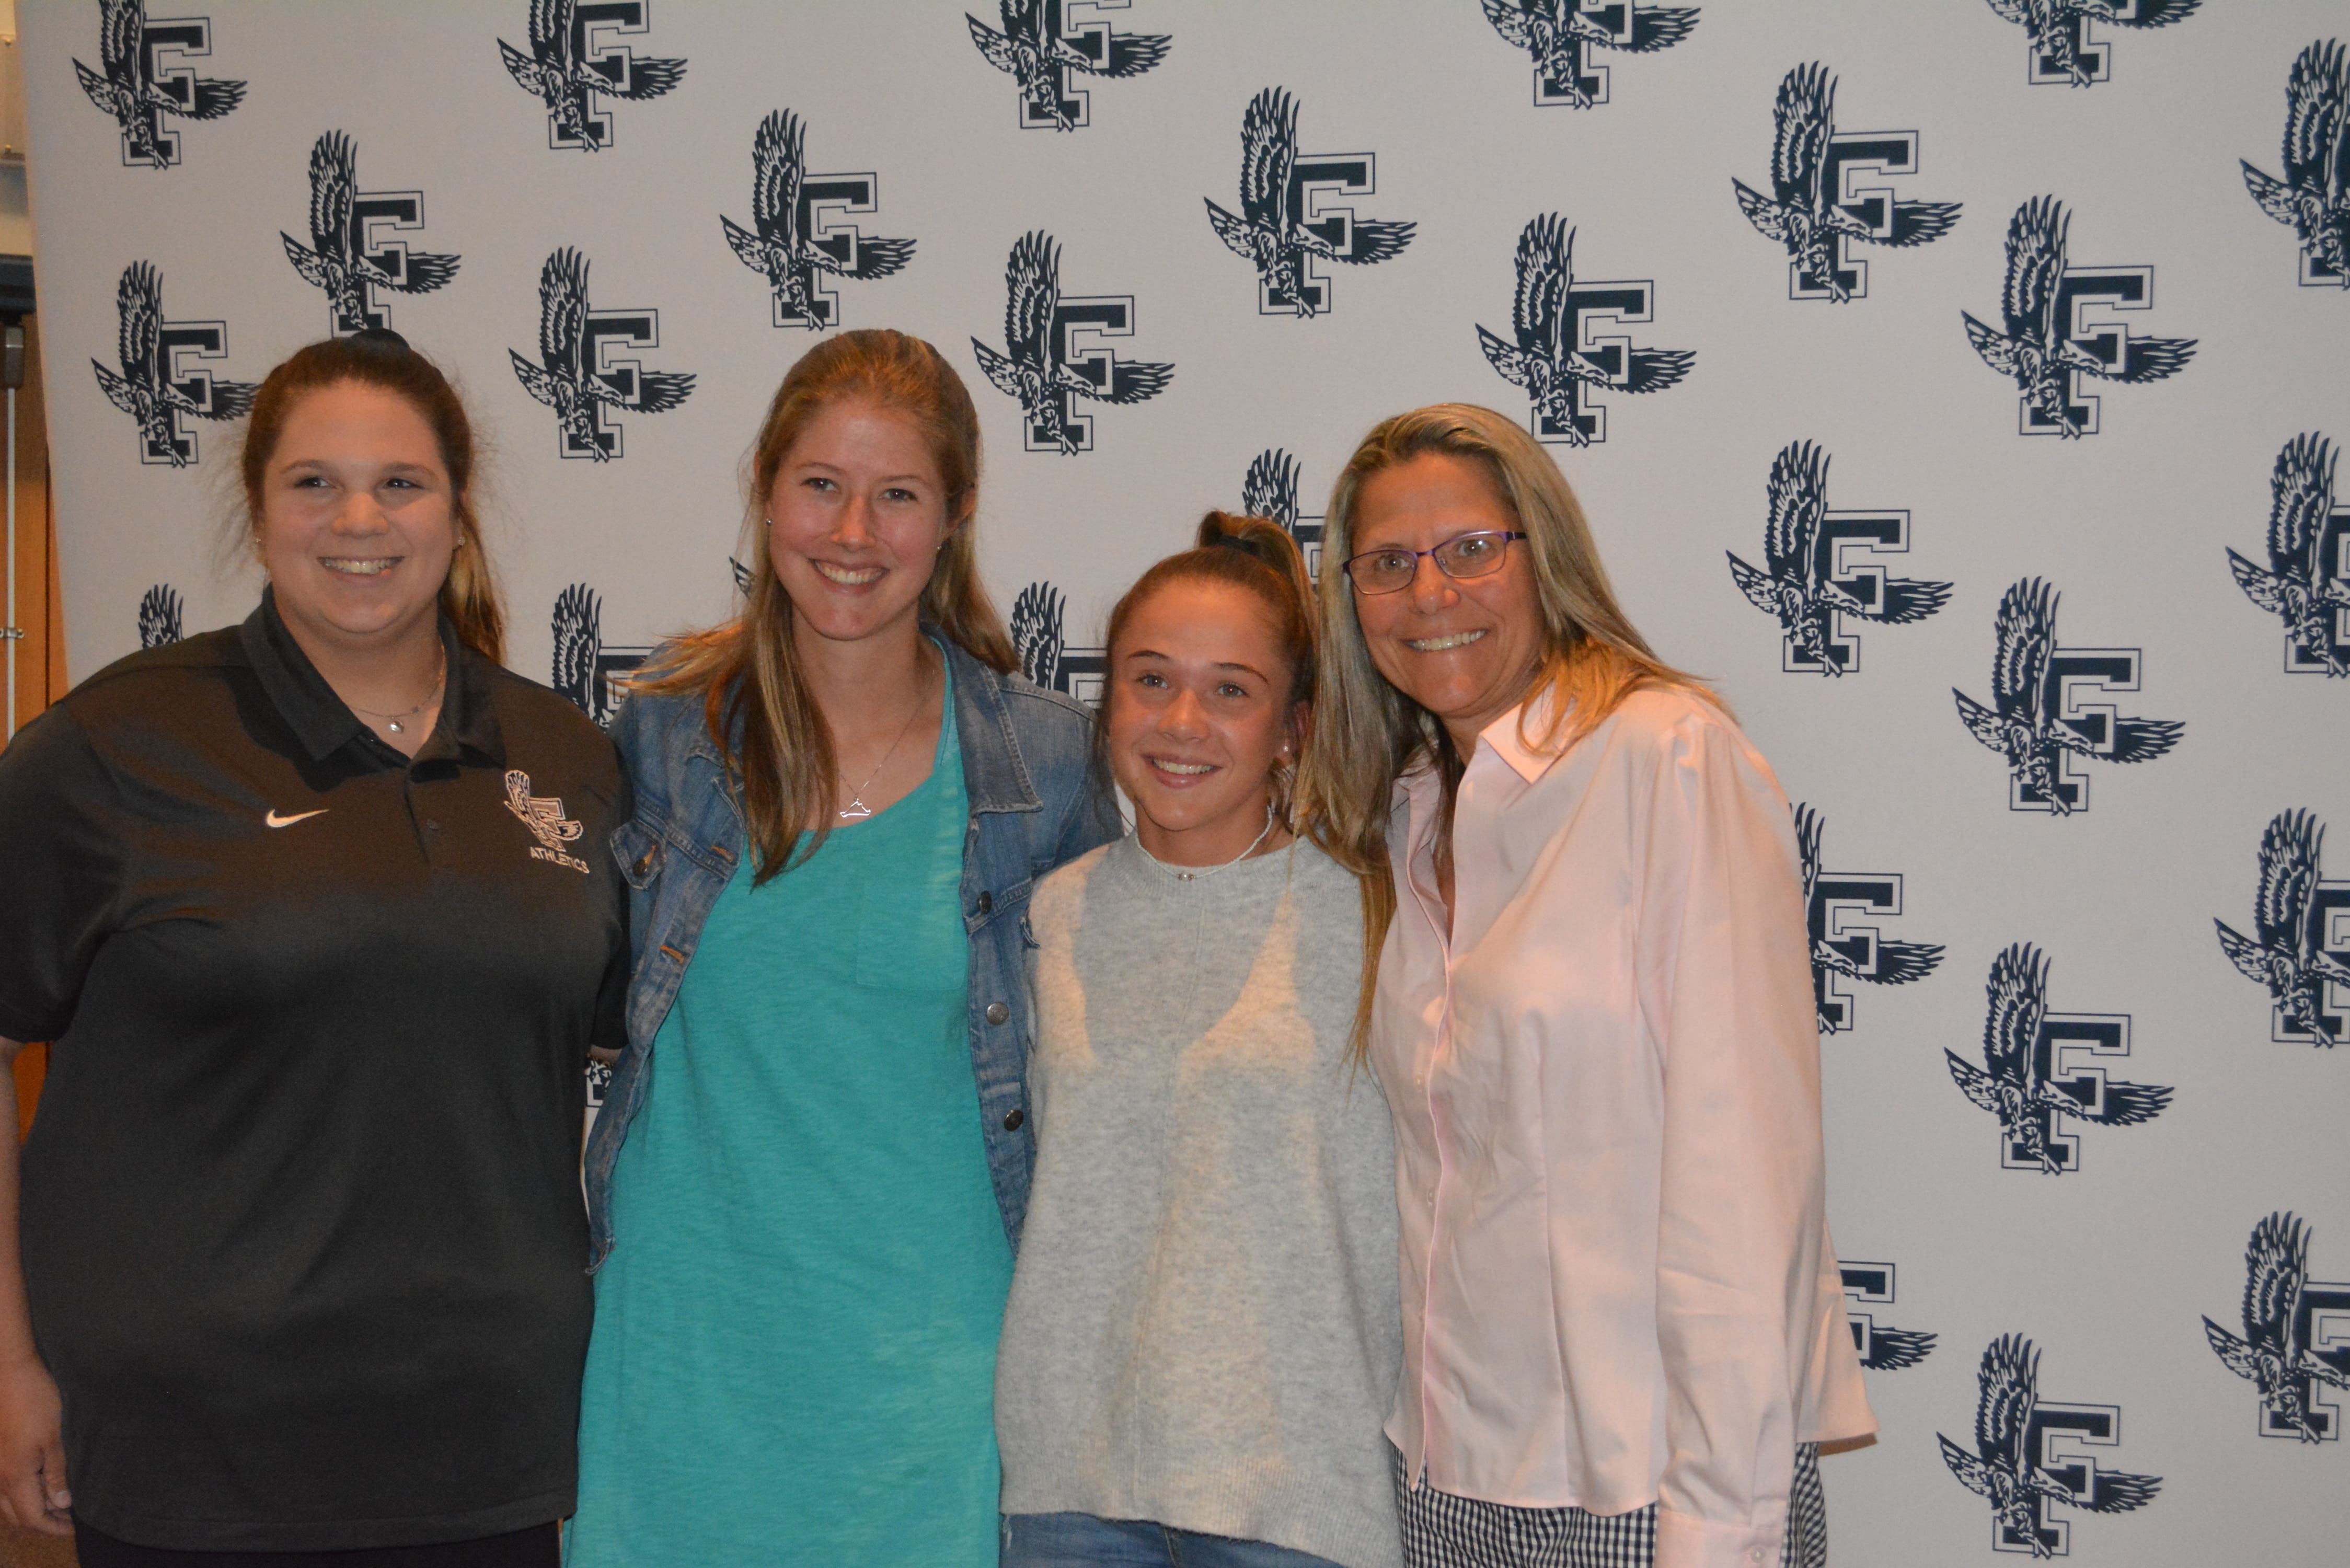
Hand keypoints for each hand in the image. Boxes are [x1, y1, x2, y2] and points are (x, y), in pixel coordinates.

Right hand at [0, 1356, 68, 1534]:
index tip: (76, 1528)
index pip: (32, 1518)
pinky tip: (45, 1481)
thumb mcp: (56, 1437)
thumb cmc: (36, 1401)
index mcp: (14, 1477)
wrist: (10, 1372)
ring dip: (33, 1506)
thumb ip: (57, 1473)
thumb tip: (61, 1504)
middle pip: (18, 1514)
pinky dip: (25, 1491)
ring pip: (9, 1501)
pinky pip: (7, 1484)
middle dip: (44, 1521)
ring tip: (61, 1502)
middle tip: (70, 1519)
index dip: (54, 1528)